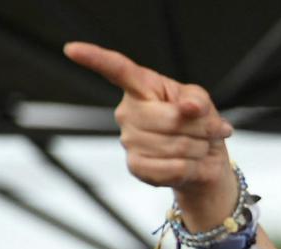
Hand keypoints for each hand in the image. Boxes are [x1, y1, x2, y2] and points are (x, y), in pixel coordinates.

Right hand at [63, 42, 236, 223]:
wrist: (204, 160)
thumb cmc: (199, 123)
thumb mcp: (202, 103)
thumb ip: (197, 101)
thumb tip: (188, 108)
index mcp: (142, 87)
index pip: (118, 70)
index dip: (96, 59)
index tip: (72, 49)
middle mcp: (129, 112)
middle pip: (171, 119)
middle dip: (200, 127)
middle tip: (208, 130)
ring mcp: (129, 140)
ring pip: (176, 146)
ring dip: (198, 148)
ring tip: (197, 146)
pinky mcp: (136, 166)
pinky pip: (171, 168)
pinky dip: (190, 168)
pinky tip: (188, 163)